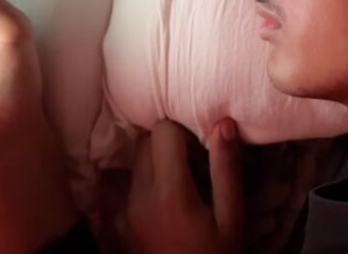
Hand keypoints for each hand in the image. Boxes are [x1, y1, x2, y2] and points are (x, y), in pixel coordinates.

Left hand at [127, 119, 243, 253]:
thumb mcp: (231, 217)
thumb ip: (225, 169)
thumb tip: (222, 123)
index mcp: (169, 191)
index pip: (163, 131)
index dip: (184, 132)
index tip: (202, 150)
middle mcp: (138, 196)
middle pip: (143, 142)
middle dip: (168, 144)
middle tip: (194, 165)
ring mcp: (122, 211)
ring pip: (131, 163)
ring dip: (153, 162)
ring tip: (178, 183)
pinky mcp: (116, 225)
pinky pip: (121, 188)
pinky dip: (139, 183)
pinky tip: (160, 202)